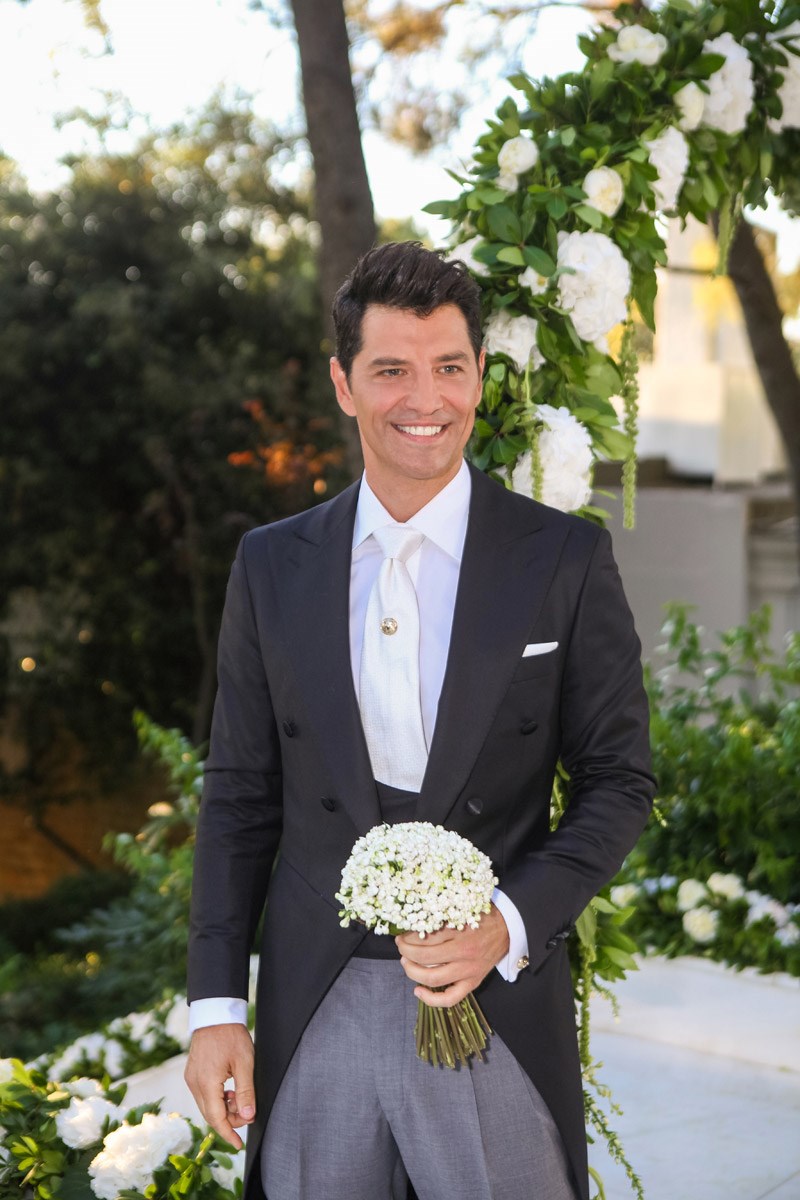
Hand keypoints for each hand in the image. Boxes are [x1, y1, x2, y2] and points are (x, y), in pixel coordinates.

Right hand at [184, 1024, 255, 1149]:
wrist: (215, 1013)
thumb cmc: (231, 1035)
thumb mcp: (245, 1063)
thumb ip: (246, 1092)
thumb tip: (248, 1116)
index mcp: (207, 1083)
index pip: (217, 1119)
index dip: (229, 1134)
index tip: (239, 1144)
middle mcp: (195, 1084)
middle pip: (210, 1115)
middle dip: (229, 1120)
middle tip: (247, 1114)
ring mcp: (191, 1079)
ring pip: (207, 1105)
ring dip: (223, 1109)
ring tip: (240, 1099)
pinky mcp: (192, 1074)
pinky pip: (203, 1095)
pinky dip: (216, 1099)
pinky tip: (229, 1091)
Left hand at [395, 903, 509, 1008]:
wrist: (510, 927)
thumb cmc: (485, 915)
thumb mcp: (464, 910)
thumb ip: (444, 916)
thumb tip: (416, 919)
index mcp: (461, 932)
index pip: (426, 937)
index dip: (408, 937)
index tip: (401, 935)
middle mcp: (464, 953)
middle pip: (425, 957)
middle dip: (406, 952)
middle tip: (400, 947)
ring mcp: (468, 970)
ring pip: (433, 978)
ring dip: (413, 972)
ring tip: (405, 963)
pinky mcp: (473, 982)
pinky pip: (450, 998)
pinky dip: (431, 999)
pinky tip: (418, 991)